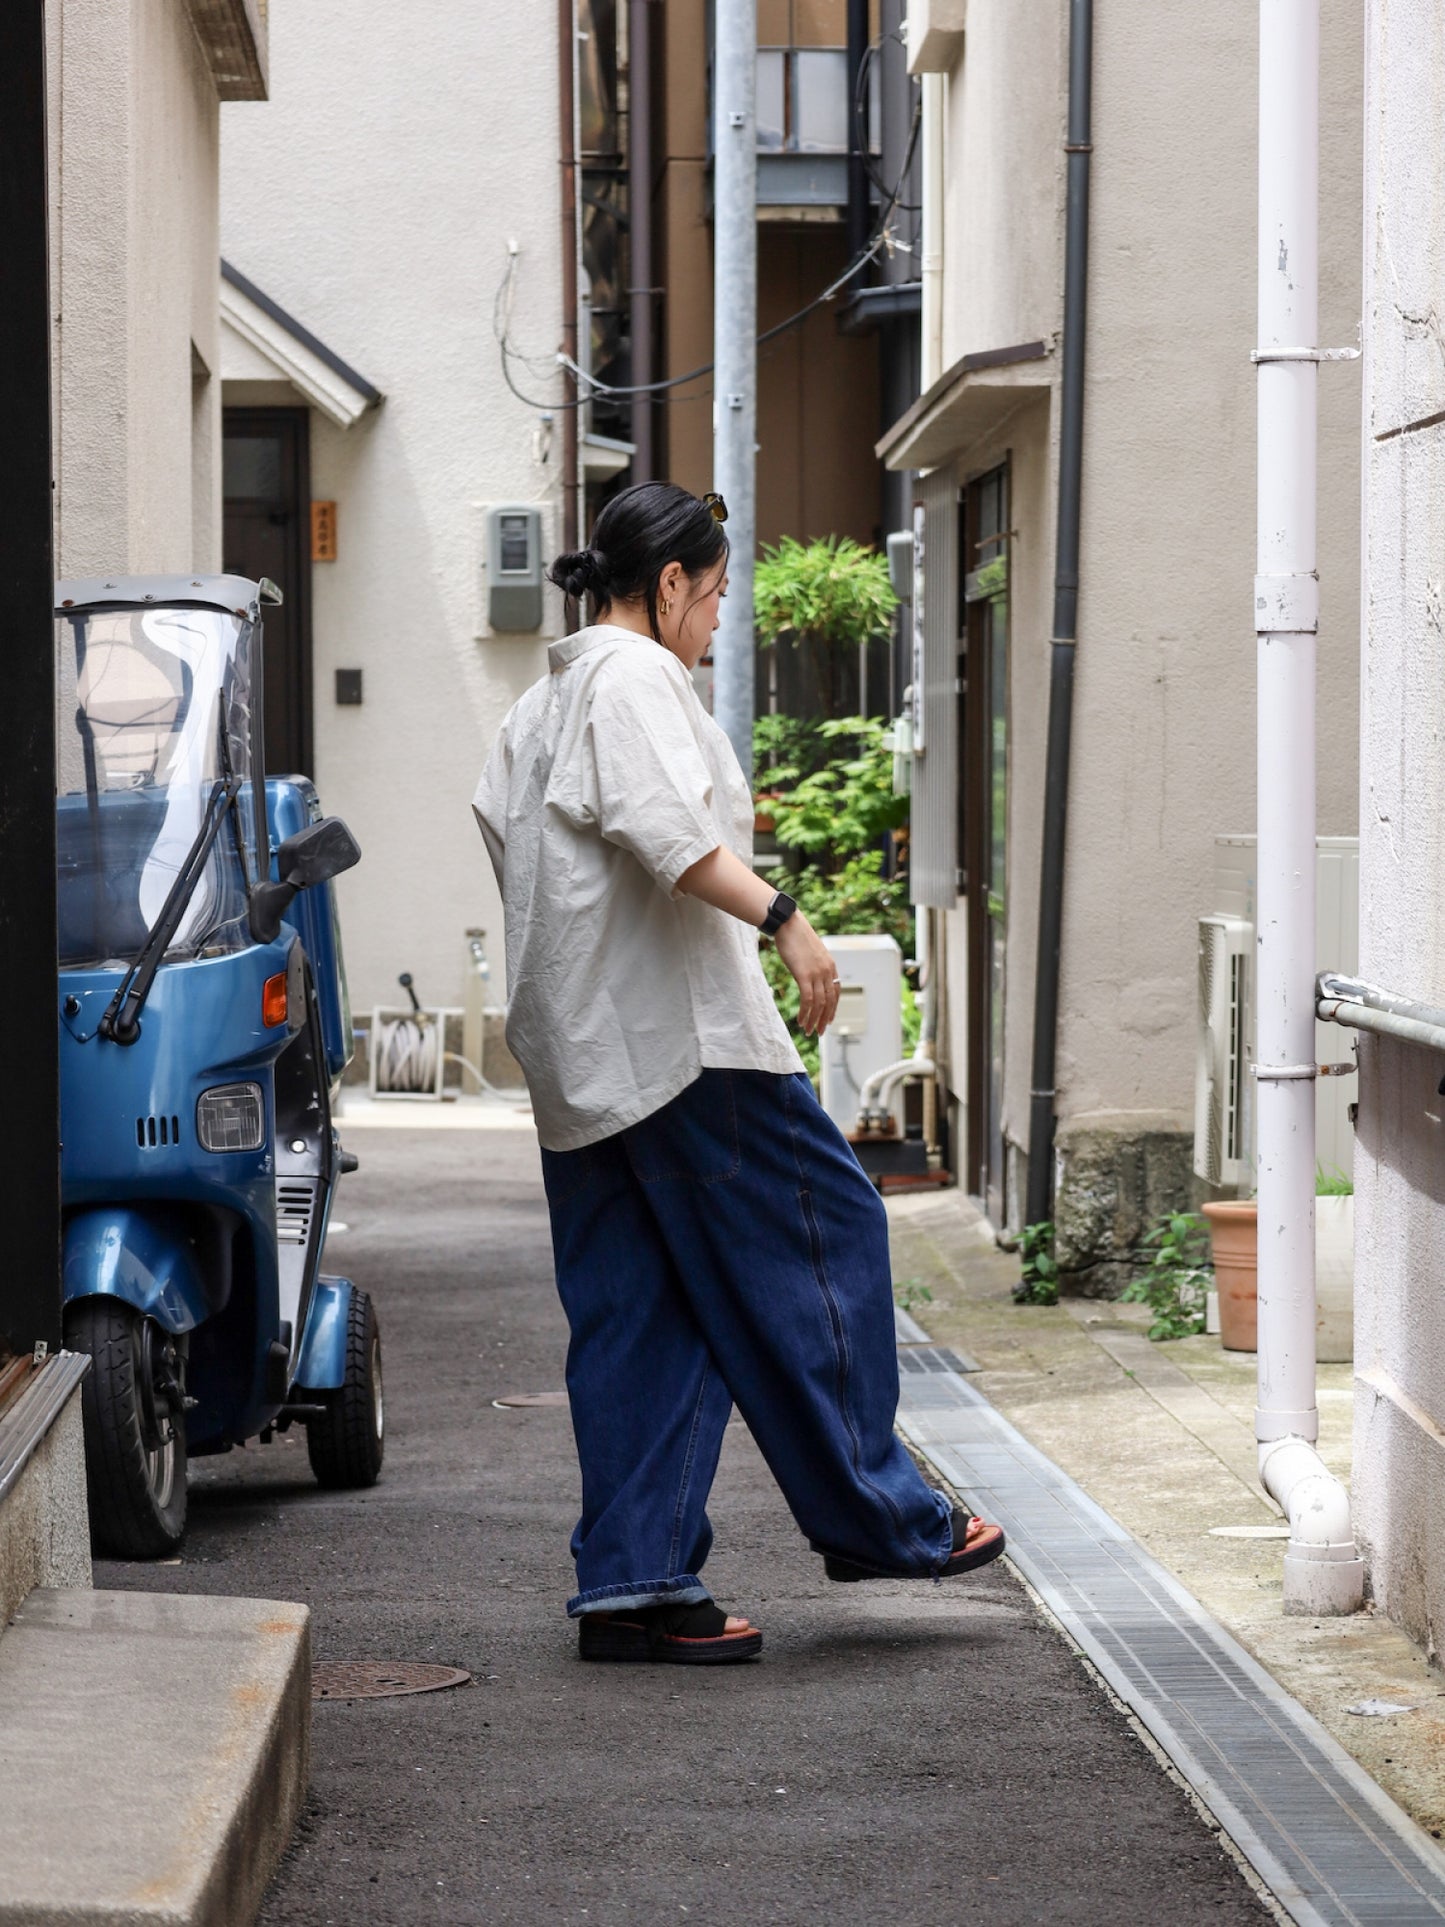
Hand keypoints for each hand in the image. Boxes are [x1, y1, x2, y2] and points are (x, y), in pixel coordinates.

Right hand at [774, 913, 840, 1036]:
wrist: (788, 923)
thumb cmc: (795, 935)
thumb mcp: (809, 952)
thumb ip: (812, 965)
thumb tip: (807, 975)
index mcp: (830, 966)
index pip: (836, 992)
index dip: (832, 1008)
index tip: (828, 1020)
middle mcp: (827, 971)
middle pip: (830, 1001)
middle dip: (825, 1019)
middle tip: (820, 1032)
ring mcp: (817, 973)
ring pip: (820, 1004)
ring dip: (814, 1020)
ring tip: (809, 1031)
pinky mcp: (804, 975)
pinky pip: (808, 1000)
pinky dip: (805, 1013)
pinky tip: (800, 1021)